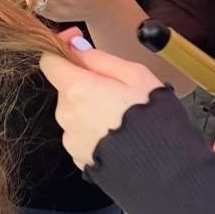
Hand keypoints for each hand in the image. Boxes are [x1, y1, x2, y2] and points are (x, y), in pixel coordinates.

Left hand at [39, 29, 163, 169]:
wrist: (164, 170)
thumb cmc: (153, 120)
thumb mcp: (135, 75)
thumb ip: (100, 58)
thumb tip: (76, 46)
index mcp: (77, 89)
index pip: (49, 61)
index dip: (62, 47)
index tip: (77, 43)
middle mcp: (66, 114)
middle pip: (66, 87)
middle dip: (86, 81)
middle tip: (119, 87)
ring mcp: (71, 138)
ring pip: (74, 111)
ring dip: (92, 106)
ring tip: (124, 114)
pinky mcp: (78, 157)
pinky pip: (82, 134)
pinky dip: (95, 129)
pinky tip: (119, 133)